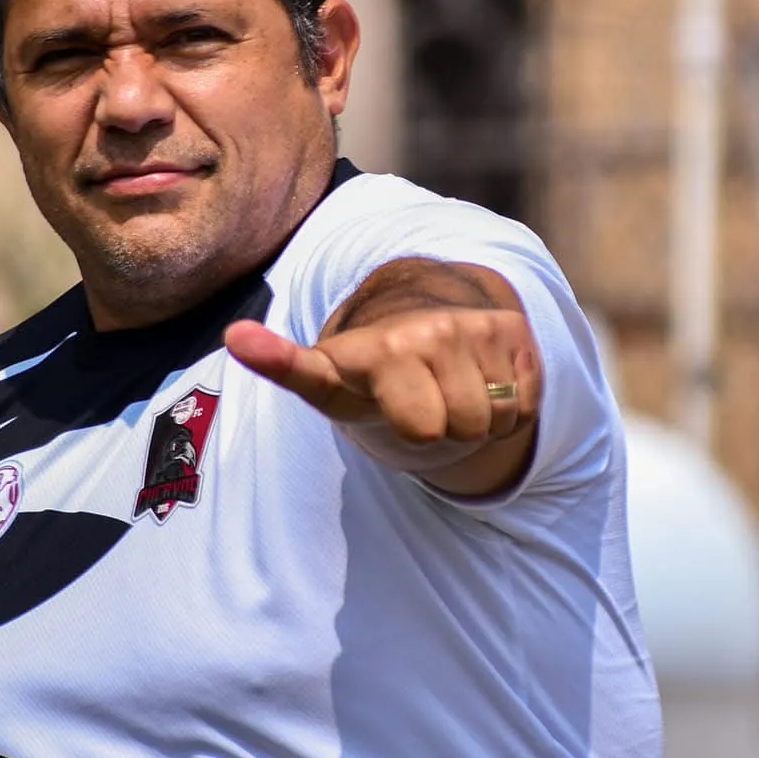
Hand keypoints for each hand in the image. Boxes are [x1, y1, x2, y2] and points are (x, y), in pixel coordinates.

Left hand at [224, 309, 542, 476]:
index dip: (403, 414)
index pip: (410, 416)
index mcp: (379, 348)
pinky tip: (478, 383)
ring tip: (445, 394)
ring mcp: (477, 327)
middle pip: (458, 429)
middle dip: (442, 430)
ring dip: (476, 419)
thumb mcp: (325, 378)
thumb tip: (235, 334)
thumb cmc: (367, 373)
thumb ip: (283, 363)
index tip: (291, 345)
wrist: (423, 326)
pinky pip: (523, 403)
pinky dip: (507, 407)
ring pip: (494, 417)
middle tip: (420, 406)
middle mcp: (430, 329)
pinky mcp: (514, 331)